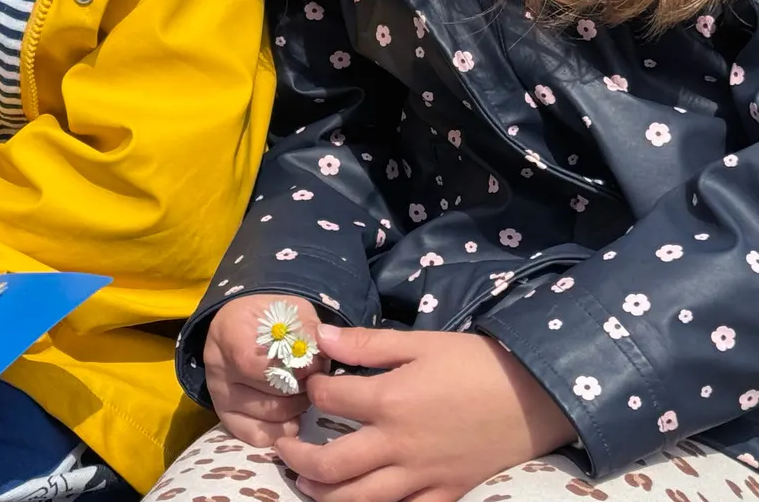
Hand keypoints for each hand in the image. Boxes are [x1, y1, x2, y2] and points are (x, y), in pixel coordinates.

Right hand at [204, 293, 319, 445]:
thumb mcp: (292, 310)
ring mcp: (219, 393)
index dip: (298, 369)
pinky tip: (291, 415)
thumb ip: (309, 330)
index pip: (263, 364)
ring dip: (297, 407)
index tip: (314, 363)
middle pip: (274, 391)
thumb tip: (323, 354)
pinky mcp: (224, 416)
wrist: (238, 327)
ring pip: (271, 415)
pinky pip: (258, 436)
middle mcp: (218, 364)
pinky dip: (282, 430)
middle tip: (313, 377)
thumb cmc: (269, 319)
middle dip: (304, 387)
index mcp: (230, 330)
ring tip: (302, 391)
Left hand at [276, 327, 577, 501]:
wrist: (539, 397)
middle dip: (296, 458)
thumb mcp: (422, 342)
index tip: (309, 386)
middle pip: (330, 464)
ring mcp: (423, 475)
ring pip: (359, 499)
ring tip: (306, 483)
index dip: (312, 391)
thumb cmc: (479, 364)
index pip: (329, 400)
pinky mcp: (447, 492)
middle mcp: (399, 444)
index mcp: (390, 400)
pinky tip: (360, 500)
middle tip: (282, 448)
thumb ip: (367, 343)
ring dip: (323, 494)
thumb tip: (320, 336)